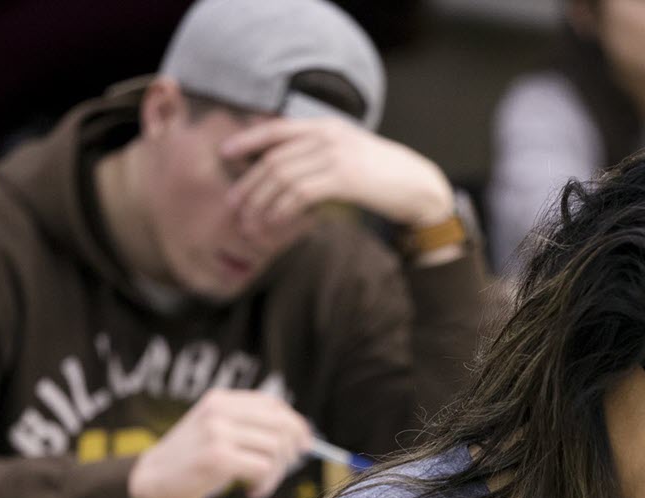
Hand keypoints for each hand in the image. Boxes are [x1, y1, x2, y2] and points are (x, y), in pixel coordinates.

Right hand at [128, 388, 312, 497]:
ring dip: (276, 474)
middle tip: (279, 472)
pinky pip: (264, 469)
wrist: (147, 483)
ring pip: (276, 449)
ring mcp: (218, 432)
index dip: (296, 425)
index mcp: (220, 400)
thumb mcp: (215, 432)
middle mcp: (220, 410)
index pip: (273, 404)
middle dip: (290, 453)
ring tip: (259, 486)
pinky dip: (265, 485)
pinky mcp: (218, 458)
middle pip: (281, 426)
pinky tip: (251, 492)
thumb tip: (299, 436)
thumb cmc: (187, 464)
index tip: (304, 446)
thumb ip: (248, 427)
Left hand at [219, 117, 454, 238]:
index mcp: (327, 126)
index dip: (248, 140)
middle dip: (249, 184)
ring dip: (261, 203)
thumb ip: (320, 156)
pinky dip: (282, 210)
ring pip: (282, 177)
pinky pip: (300, 193)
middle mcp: (328, 136)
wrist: (418, 186)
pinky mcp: (344, 178)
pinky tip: (275, 224)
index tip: (226, 154)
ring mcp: (336, 155)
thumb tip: (286, 174)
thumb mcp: (348, 157)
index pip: (277, 128)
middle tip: (234, 206)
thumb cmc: (382, 178)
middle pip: (274, 158)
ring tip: (251, 224)